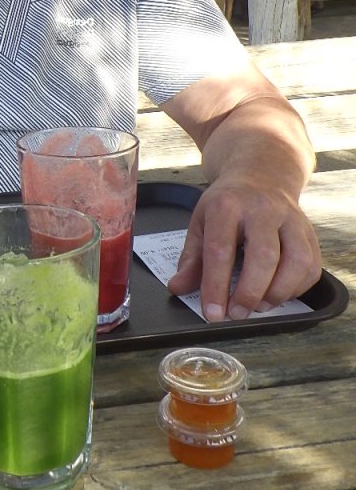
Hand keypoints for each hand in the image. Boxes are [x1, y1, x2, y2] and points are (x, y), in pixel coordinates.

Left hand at [167, 179, 320, 321]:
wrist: (262, 175)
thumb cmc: (228, 204)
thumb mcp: (201, 222)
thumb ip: (191, 258)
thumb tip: (177, 288)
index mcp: (227, 205)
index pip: (220, 250)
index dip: (216, 286)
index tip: (212, 314)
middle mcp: (263, 209)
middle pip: (263, 256)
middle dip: (250, 292)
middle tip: (237, 314)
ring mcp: (291, 219)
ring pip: (296, 261)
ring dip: (278, 292)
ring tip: (259, 306)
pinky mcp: (309, 232)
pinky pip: (312, 267)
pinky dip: (297, 288)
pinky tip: (278, 294)